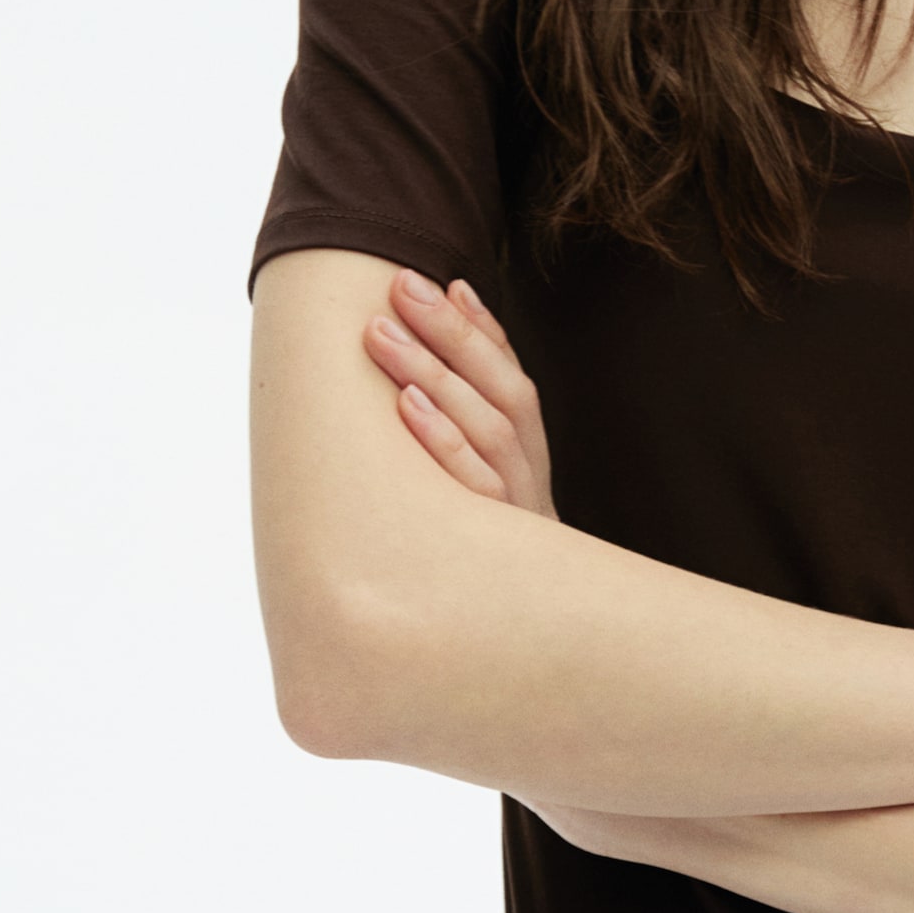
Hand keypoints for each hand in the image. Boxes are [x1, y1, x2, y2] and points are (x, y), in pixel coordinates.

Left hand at [362, 270, 556, 516]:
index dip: (476, 326)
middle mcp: (529, 467)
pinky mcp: (493, 540)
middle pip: (503, 392)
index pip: (509, 373)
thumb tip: (456, 289)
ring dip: (436, 375)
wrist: (511, 630)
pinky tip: (407, 402)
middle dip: (451, 334)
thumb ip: (473, 381)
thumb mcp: (480, 457)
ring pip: (488, 429)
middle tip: (399, 289)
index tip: (429, 282)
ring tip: (384, 334)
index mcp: (527, 444)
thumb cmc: (477, 516)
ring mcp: (516, 504)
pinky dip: (444, 440)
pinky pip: (475, 485)